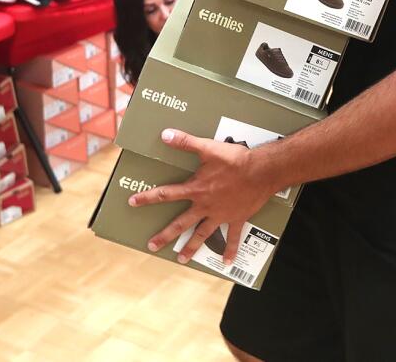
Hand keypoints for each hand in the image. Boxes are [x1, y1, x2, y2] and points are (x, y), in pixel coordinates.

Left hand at [128, 129, 280, 265]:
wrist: (262, 171)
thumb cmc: (236, 159)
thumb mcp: (208, 148)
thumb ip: (186, 142)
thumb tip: (165, 135)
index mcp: (197, 189)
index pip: (167, 193)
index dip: (148, 198)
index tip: (133, 202)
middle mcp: (205, 205)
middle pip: (181, 223)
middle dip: (165, 235)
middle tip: (152, 246)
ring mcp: (220, 215)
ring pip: (202, 234)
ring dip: (191, 247)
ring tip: (181, 259)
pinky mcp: (236, 219)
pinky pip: (232, 238)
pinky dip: (230, 250)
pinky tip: (228, 262)